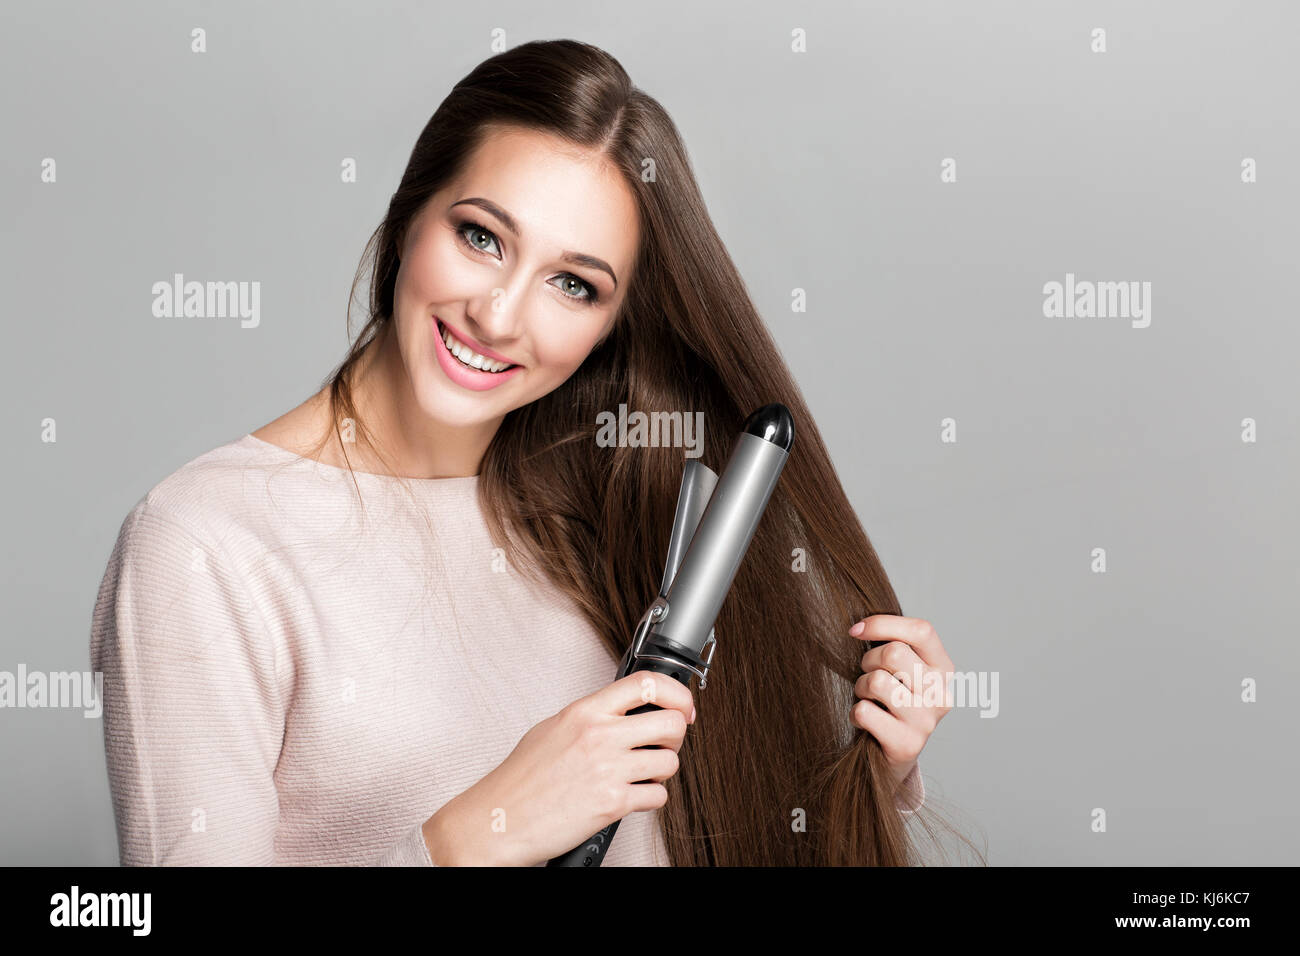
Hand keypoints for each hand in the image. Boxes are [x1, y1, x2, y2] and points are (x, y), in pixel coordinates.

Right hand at [426, 670, 694, 865]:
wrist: (498, 820)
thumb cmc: (519, 781)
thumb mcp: (552, 729)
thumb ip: (589, 717)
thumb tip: (623, 713)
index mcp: (584, 712)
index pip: (645, 683)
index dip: (676, 693)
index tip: (683, 706)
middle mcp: (599, 735)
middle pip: (671, 722)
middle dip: (675, 736)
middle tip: (663, 745)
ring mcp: (608, 768)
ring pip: (670, 762)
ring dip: (662, 771)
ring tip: (641, 774)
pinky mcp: (612, 803)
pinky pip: (657, 795)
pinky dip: (650, 798)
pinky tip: (631, 797)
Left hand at [848, 615, 953, 786]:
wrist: (891, 755)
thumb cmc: (891, 699)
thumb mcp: (901, 669)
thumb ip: (894, 643)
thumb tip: (858, 627)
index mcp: (944, 668)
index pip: (921, 630)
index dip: (883, 624)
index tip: (855, 630)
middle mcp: (941, 694)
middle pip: (893, 653)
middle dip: (868, 660)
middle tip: (867, 675)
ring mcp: (927, 721)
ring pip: (877, 681)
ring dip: (860, 687)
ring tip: (868, 698)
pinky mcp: (907, 744)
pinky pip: (864, 712)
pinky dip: (855, 713)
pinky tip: (866, 721)